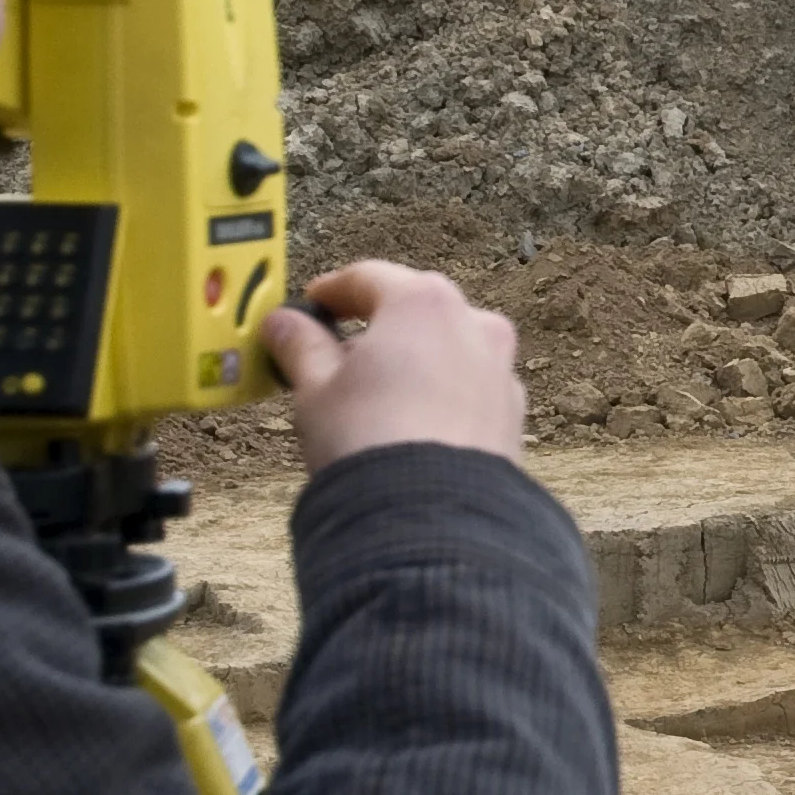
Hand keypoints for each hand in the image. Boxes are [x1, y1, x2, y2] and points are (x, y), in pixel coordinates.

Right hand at [264, 262, 525, 470]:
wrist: (429, 517)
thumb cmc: (368, 441)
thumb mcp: (315, 388)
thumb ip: (299, 345)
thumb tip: (283, 324)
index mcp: (423, 303)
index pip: (369, 277)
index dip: (332, 290)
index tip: (311, 305)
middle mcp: (474, 326)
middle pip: (415, 310)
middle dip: (375, 327)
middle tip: (335, 352)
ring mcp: (501, 370)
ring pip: (447, 349)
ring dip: (411, 361)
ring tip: (372, 396)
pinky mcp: (512, 414)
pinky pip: (468, 388)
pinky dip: (439, 394)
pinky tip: (411, 424)